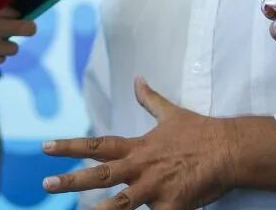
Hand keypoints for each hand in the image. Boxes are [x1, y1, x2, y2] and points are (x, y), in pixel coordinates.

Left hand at [42, 77, 234, 208]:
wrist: (229, 149)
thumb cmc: (200, 131)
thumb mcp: (171, 113)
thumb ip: (150, 99)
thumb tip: (138, 79)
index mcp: (137, 147)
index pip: (97, 145)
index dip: (69, 146)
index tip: (46, 147)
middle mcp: (141, 167)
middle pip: (100, 175)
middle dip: (71, 180)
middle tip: (46, 183)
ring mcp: (155, 187)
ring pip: (121, 203)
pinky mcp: (172, 206)